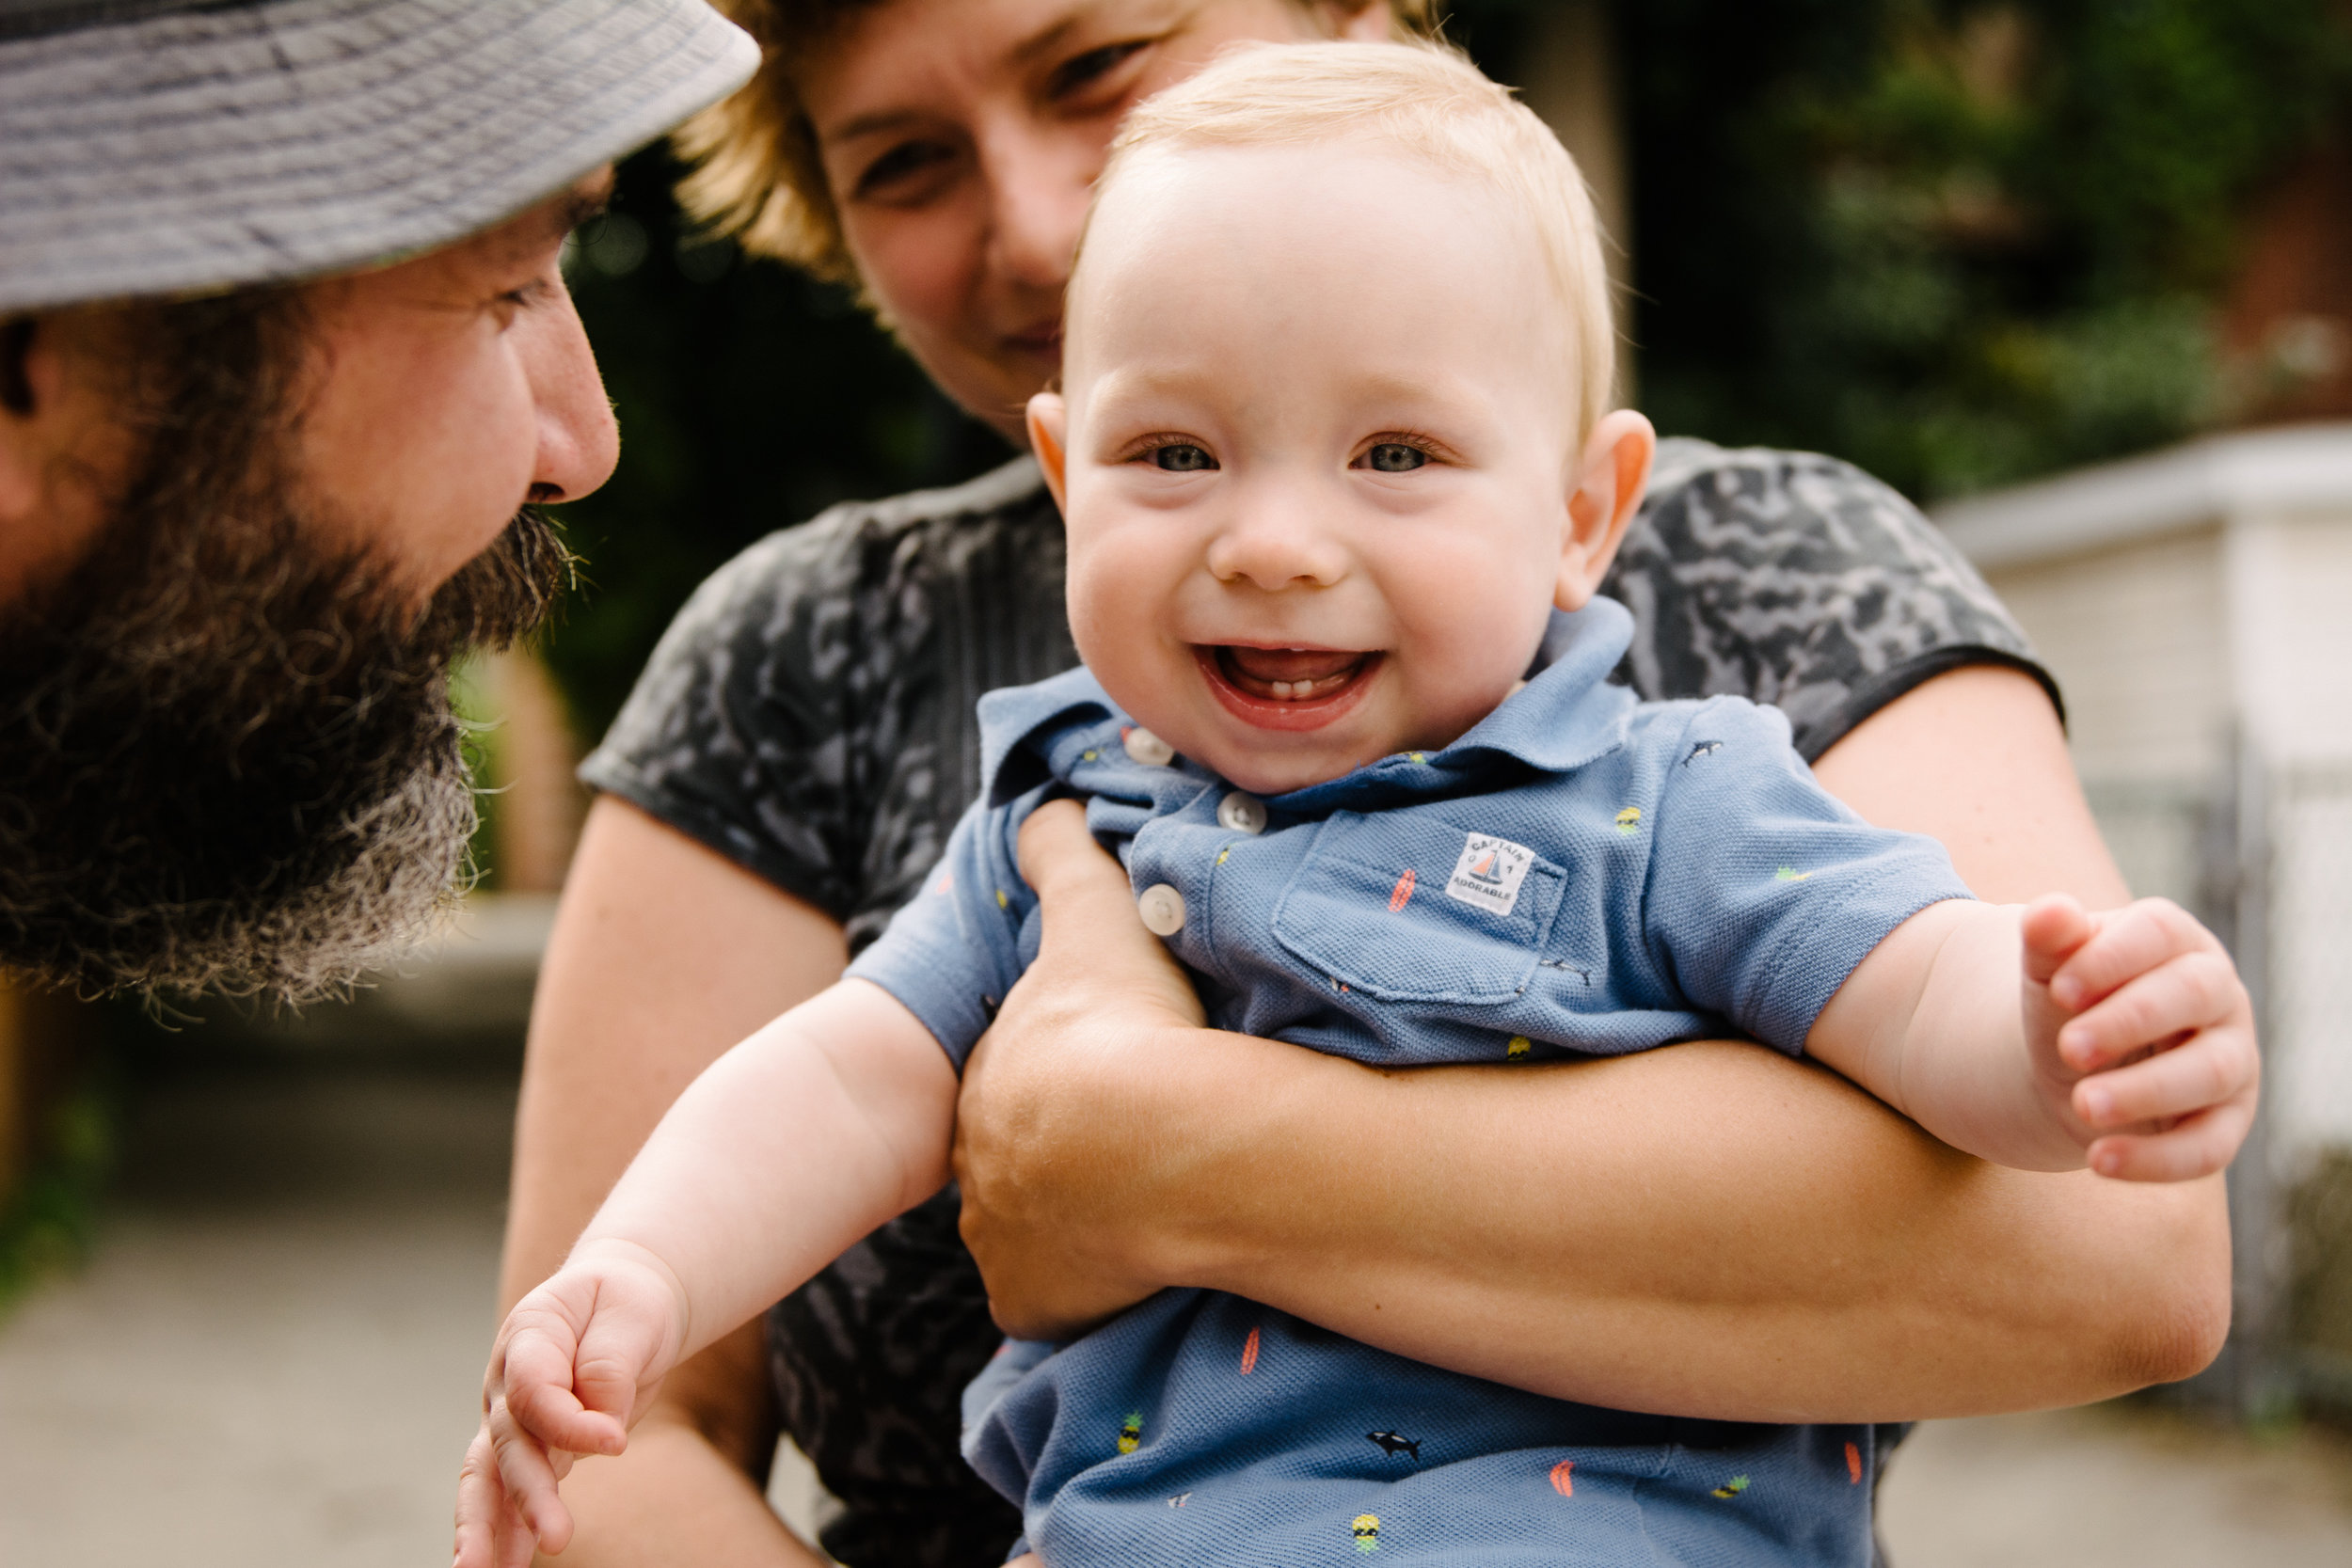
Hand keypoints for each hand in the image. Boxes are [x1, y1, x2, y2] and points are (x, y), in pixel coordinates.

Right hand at [454, 1242, 688, 1567]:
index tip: (616, 1444)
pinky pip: (508, 1496)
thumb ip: (610, 1366)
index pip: (534, 1388)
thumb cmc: (626, 1304)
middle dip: (527, 1493)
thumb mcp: (631, 1316)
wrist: (620, 1304)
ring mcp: (511, 1419)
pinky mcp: (529, 1450)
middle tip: (557, 1536)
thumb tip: (603, 1426)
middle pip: (507, 1442)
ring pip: (490, 1478)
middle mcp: (507, 1382)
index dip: (569, 1422)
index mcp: (530, 1335)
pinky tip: (502, 1567)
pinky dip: (504, 1533)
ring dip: (490, 1528)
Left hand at [953, 799, 1207, 1338]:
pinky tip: (1138, 1269)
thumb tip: (1040, 802)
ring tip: (1153, 1211)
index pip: (1023, 1079)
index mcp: (992, 1077)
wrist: (1147, 1138)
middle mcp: (982, 1165)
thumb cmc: (1120, 1021)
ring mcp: (1005, 1240)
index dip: (1069, 1075)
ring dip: (1083, 1225)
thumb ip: (1061, 853)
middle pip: (1027, 1161)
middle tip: (1144, 1147)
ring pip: (1041, 1233)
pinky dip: (1089, 1289)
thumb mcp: (1092, 913)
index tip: (1117, 1078)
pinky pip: (1057, 1301)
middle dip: (1071, 1154)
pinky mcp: (1033, 1302)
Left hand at [2021, 894, 2257, 1181]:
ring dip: (2145, 1091)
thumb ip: (2048, 941)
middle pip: (2194, 994)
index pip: (2159, 934)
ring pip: (2211, 1072)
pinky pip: (2209, 1146)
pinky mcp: (2227, 1121)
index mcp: (2174, 941)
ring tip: (2082, 1105)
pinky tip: (2098, 1161)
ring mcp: (2231, 1058)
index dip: (2111, 960)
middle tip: (2068, 1048)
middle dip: (2129, 1021)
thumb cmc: (2069, 1001)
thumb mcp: (2050, 970)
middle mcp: (2218, 994)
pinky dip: (2156, 1159)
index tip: (2058, 990)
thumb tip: (2047, 912)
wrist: (2071, 1063)